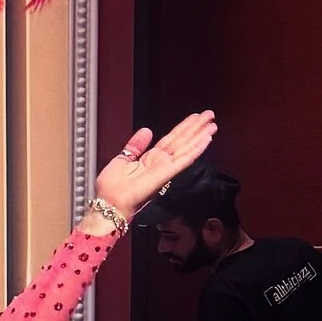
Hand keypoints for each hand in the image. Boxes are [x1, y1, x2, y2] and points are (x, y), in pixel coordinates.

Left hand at [92, 108, 215, 221]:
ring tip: (212, 124)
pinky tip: (205, 140)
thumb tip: (146, 130)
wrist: (108, 205)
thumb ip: (135, 146)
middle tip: (210, 115)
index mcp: (150, 159)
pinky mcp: (165, 174)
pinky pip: (183, 160)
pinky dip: (195, 150)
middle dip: (196, 128)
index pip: (171, 139)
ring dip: (200, 136)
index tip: (195, 117)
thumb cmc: (111, 189)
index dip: (183, 128)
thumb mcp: (122, 160)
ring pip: (185, 149)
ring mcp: (164, 169)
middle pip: (181, 141)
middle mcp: (160, 163)